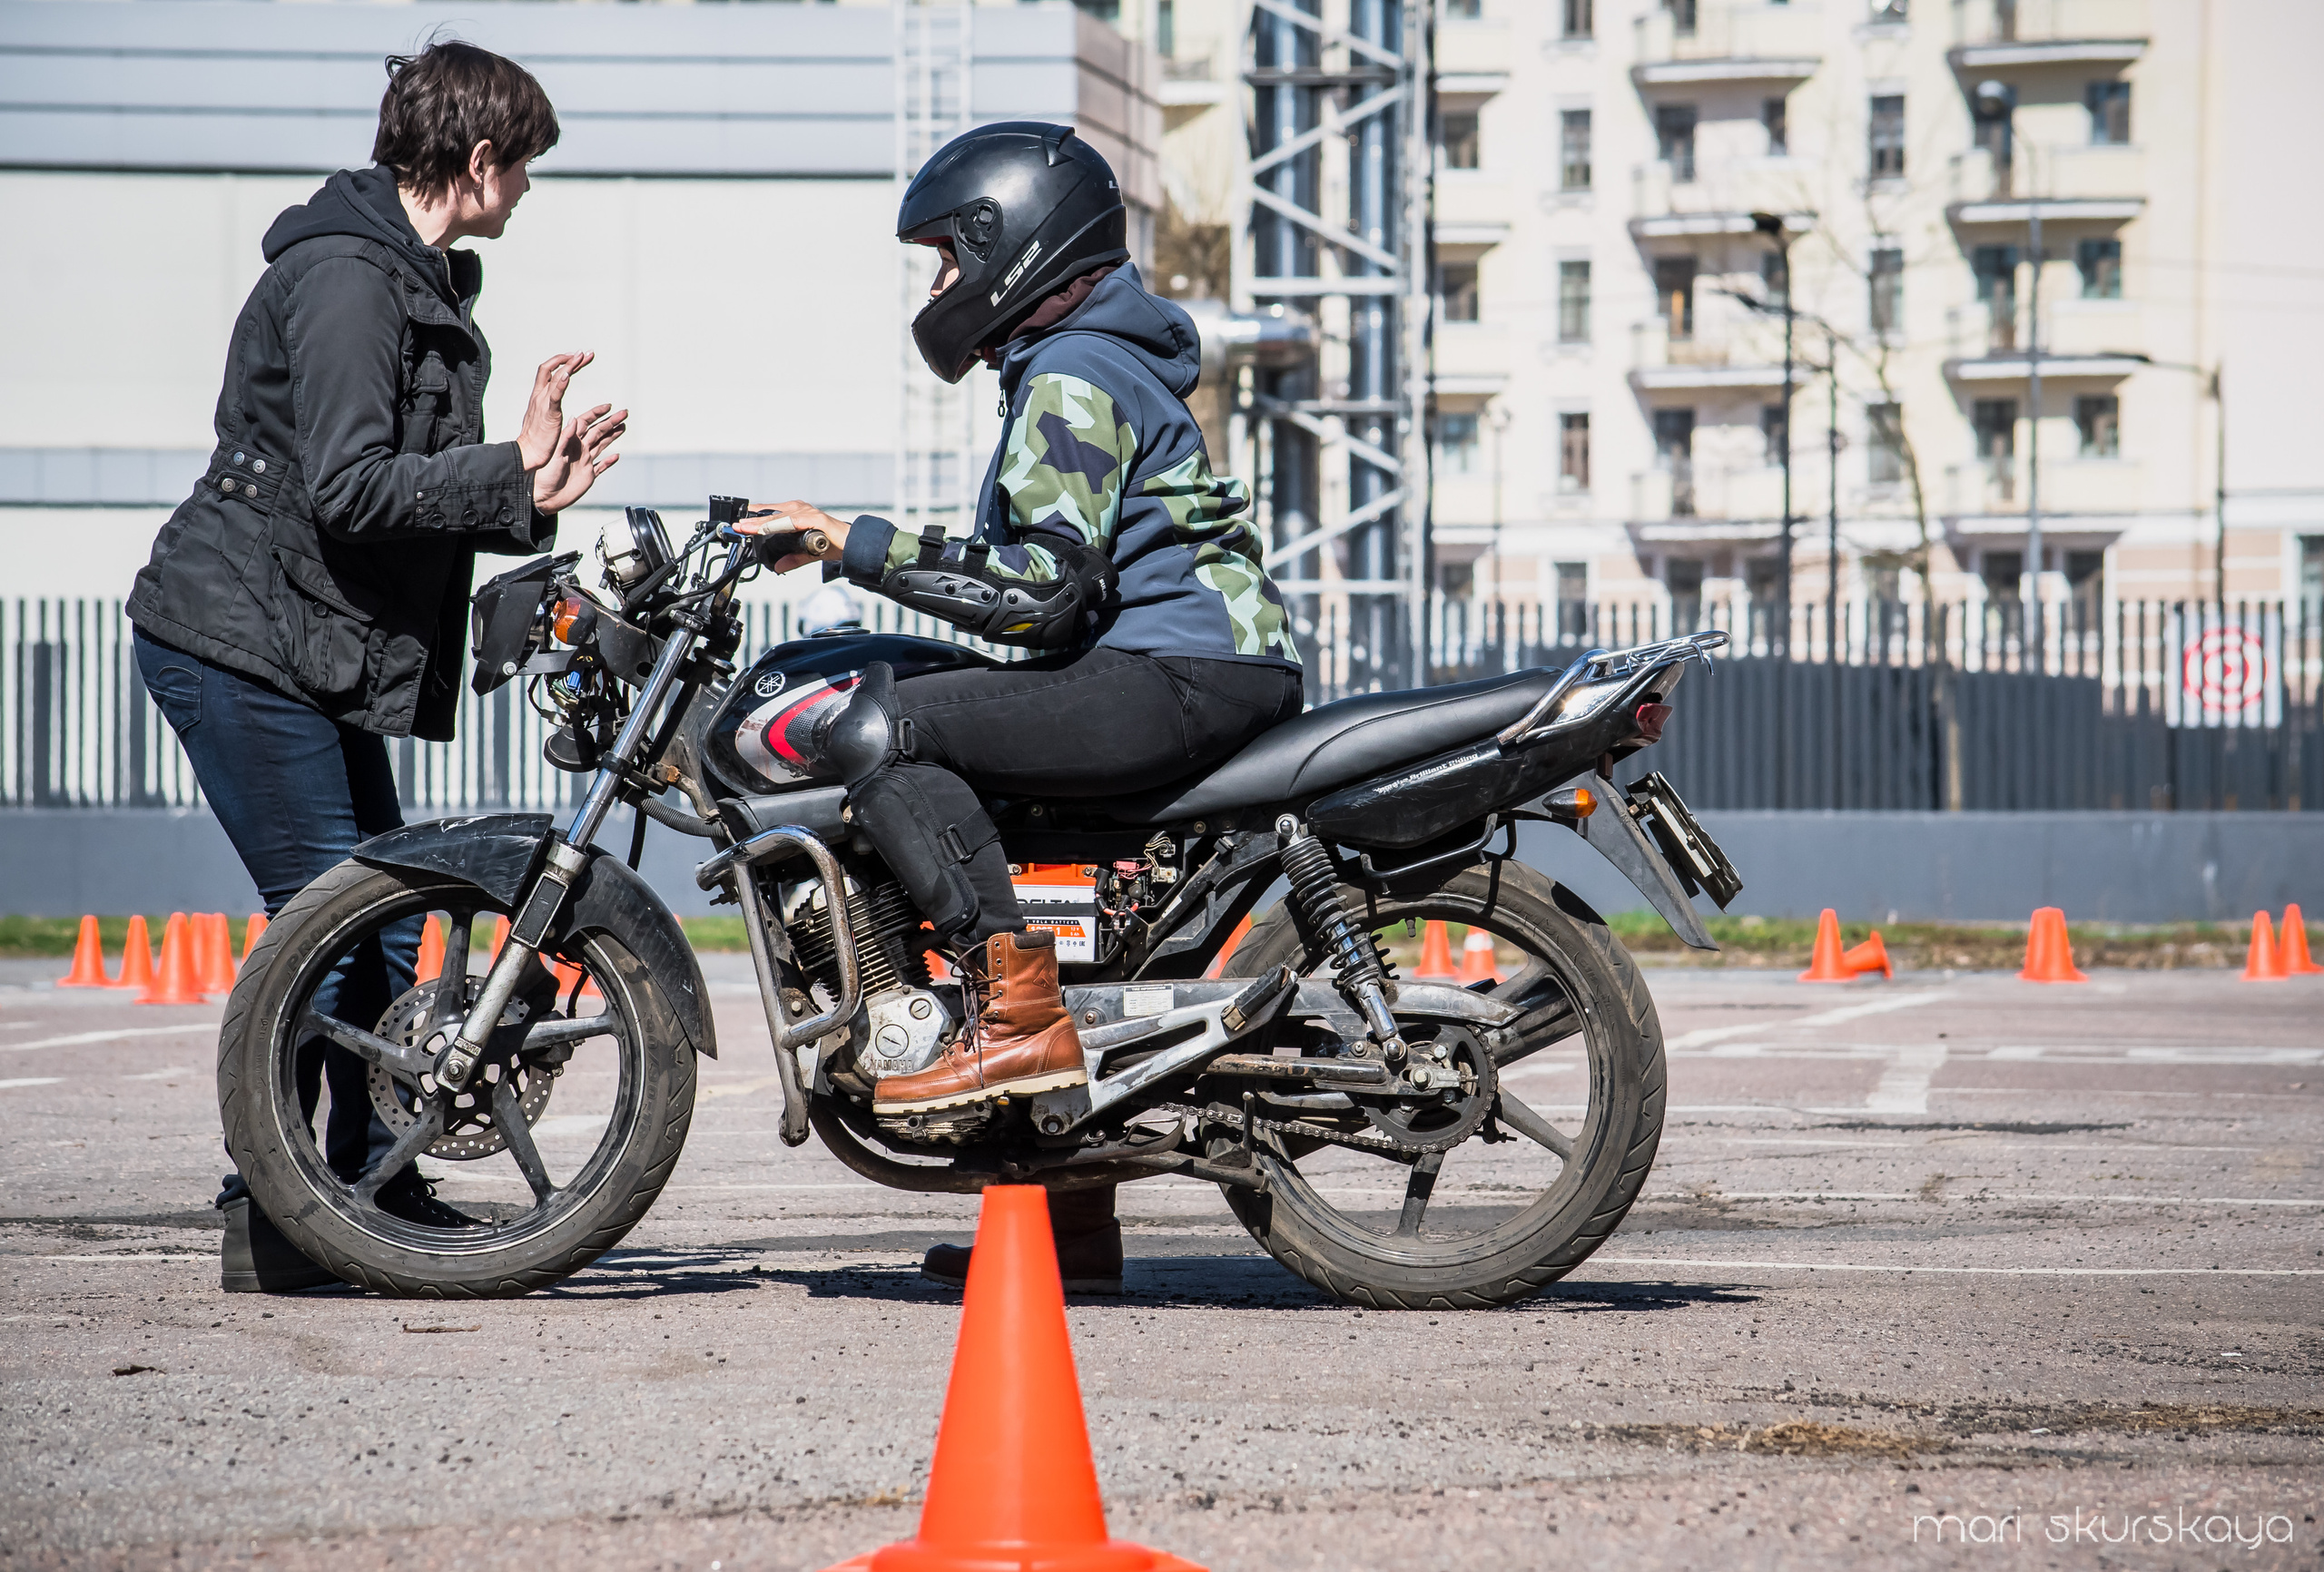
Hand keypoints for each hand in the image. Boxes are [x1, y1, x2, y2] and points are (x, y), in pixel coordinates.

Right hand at [517, 352, 594, 471]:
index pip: (549, 372)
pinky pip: (555, 395)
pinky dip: (561, 383)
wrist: (528, 454)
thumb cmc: (537, 440)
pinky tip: (568, 375)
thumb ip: (548, 407)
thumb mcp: (543, 418)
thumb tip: (552, 402)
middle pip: (551, 368)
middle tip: (586, 353)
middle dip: (569, 358)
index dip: (562, 363)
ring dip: (569, 365)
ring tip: (583, 356)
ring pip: (554, 377)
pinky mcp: (548, 414)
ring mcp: (543, 404)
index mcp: (539, 397)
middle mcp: (539, 396)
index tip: (577, 358)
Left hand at [532, 403, 625, 513]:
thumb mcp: (556, 453)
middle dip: (612, 422)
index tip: (609, 406)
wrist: (544, 496)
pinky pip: (601, 467)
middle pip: (598, 432)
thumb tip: (574, 418)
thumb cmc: (544, 475)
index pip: (586, 423)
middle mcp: (579, 449)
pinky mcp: (588, 476)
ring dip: (613, 436)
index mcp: (571, 442)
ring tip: (623, 427)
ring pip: (602, 445)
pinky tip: (616, 457)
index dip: (597, 413)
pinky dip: (609, 462)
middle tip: (625, 413)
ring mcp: (584, 462)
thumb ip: (566, 437)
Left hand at [736, 500, 849, 573]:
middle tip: (737, 526)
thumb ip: (792, 559)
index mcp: (798, 514)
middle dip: (753, 520)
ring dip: (762, 523)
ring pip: (780, 516)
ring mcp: (809, 513)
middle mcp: (802, 510)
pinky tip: (767, 529)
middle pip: (772, 514)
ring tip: (747, 528)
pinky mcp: (817, 519)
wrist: (854, 546)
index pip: (772, 515)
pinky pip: (794, 522)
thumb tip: (777, 567)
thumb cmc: (833, 545)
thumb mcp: (807, 554)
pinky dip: (780, 526)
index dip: (755, 519)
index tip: (739, 526)